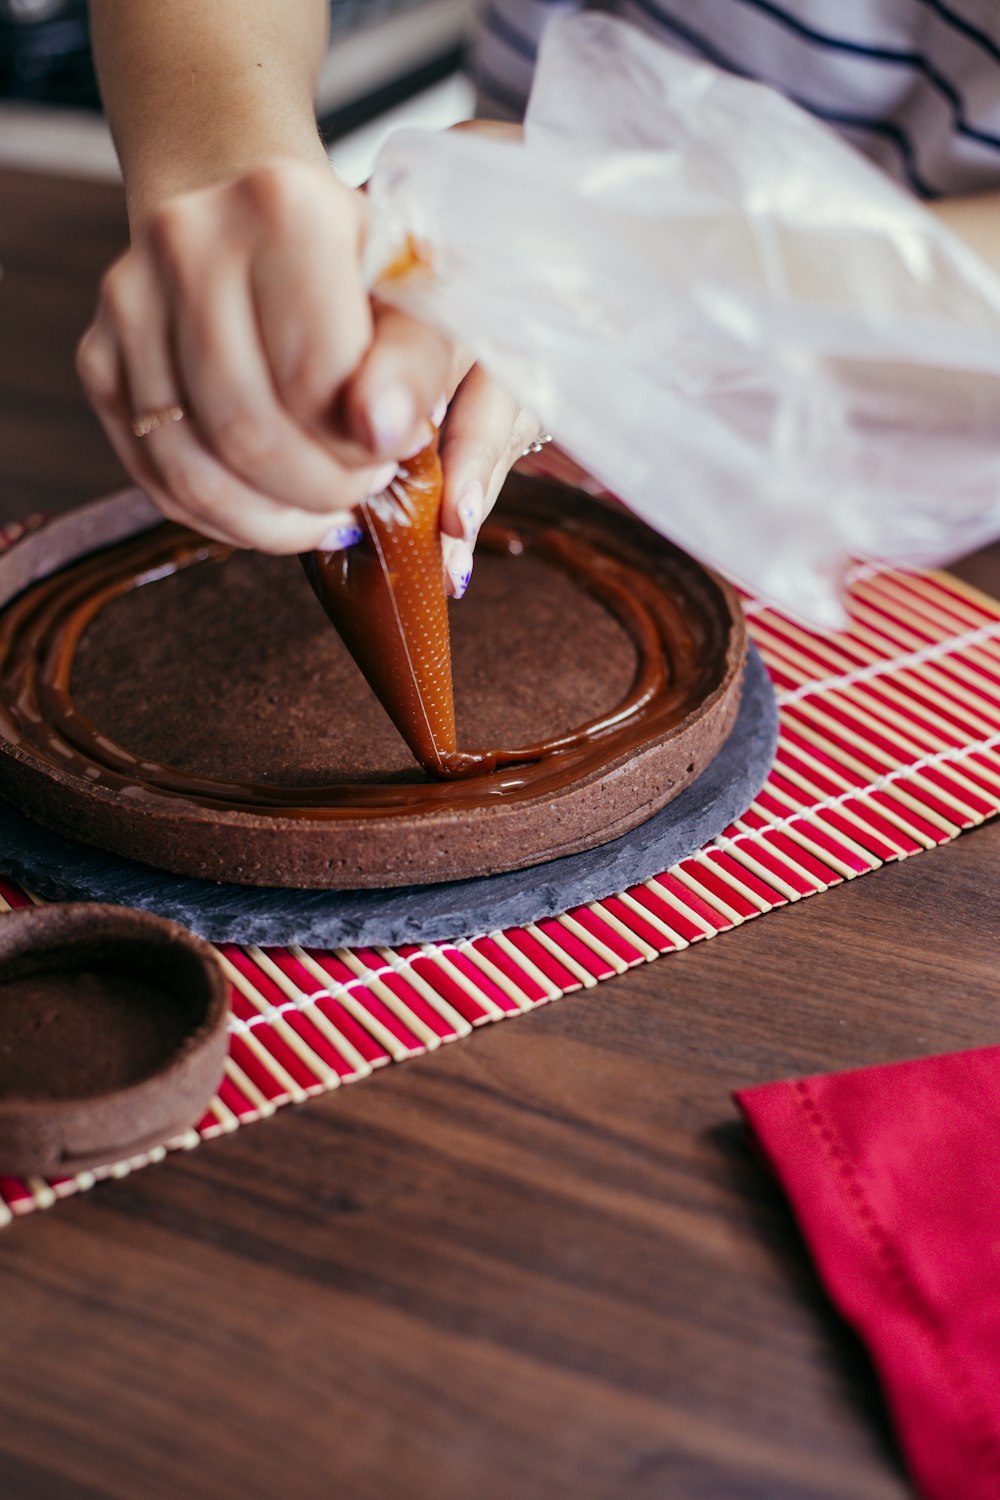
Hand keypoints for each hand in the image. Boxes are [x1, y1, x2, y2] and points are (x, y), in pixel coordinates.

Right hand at [77, 158, 454, 553]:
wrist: (257, 217)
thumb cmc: (356, 269)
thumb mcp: (416, 304)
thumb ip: (414, 369)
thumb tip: (382, 435)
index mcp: (282, 206)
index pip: (315, 381)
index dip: (362, 447)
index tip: (392, 451)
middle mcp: (187, 240)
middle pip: (247, 432)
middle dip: (320, 490)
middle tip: (360, 486)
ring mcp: (129, 301)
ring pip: (194, 472)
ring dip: (272, 519)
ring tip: (323, 507)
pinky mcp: (97, 356)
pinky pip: (157, 480)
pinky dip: (225, 518)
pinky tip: (275, 508)